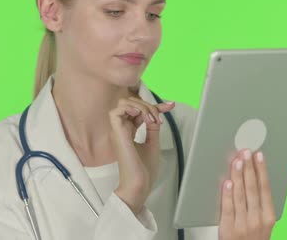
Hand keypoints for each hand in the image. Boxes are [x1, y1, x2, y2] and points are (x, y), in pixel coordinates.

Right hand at [109, 97, 175, 213]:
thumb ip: (152, 128)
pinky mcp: (117, 133)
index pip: (140, 111)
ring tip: (151, 119)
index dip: (156, 106)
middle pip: (132, 103)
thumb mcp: (152, 143)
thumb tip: (154, 115)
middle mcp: (122, 129)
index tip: (170, 105)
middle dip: (149, 105)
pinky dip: (130, 109)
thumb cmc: (144, 171)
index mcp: (129, 131)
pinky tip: (141, 116)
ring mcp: (118, 130)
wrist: (140, 184)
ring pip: (124, 103)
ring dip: (141, 107)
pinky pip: (116, 111)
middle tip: (160, 118)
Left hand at [219, 149, 275, 239]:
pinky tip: (227, 183)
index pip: (265, 188)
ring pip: (240, 195)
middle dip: (249, 168)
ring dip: (238, 176)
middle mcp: (257, 220)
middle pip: (253, 189)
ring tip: (237, 161)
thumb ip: (259, 204)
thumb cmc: (252, 239)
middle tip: (245, 152)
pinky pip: (228, 209)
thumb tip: (253, 176)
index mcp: (268, 217)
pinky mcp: (228, 230)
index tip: (259, 156)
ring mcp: (243, 225)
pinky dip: (228, 195)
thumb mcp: (262, 223)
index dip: (262, 170)